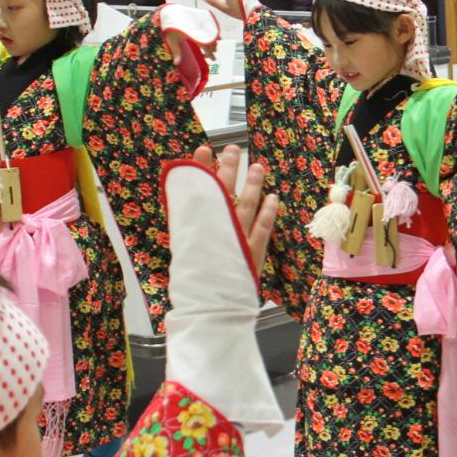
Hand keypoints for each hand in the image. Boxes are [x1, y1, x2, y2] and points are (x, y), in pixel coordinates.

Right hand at [195, 143, 278, 276]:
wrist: (210, 306)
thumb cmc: (193, 281)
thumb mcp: (183, 250)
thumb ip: (185, 228)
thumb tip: (185, 205)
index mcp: (198, 226)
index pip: (198, 190)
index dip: (200, 170)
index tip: (202, 151)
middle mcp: (219, 226)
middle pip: (224, 191)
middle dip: (228, 168)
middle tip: (232, 150)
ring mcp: (239, 237)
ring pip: (247, 204)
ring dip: (253, 184)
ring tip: (258, 167)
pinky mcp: (254, 251)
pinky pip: (264, 226)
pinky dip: (269, 211)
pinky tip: (273, 198)